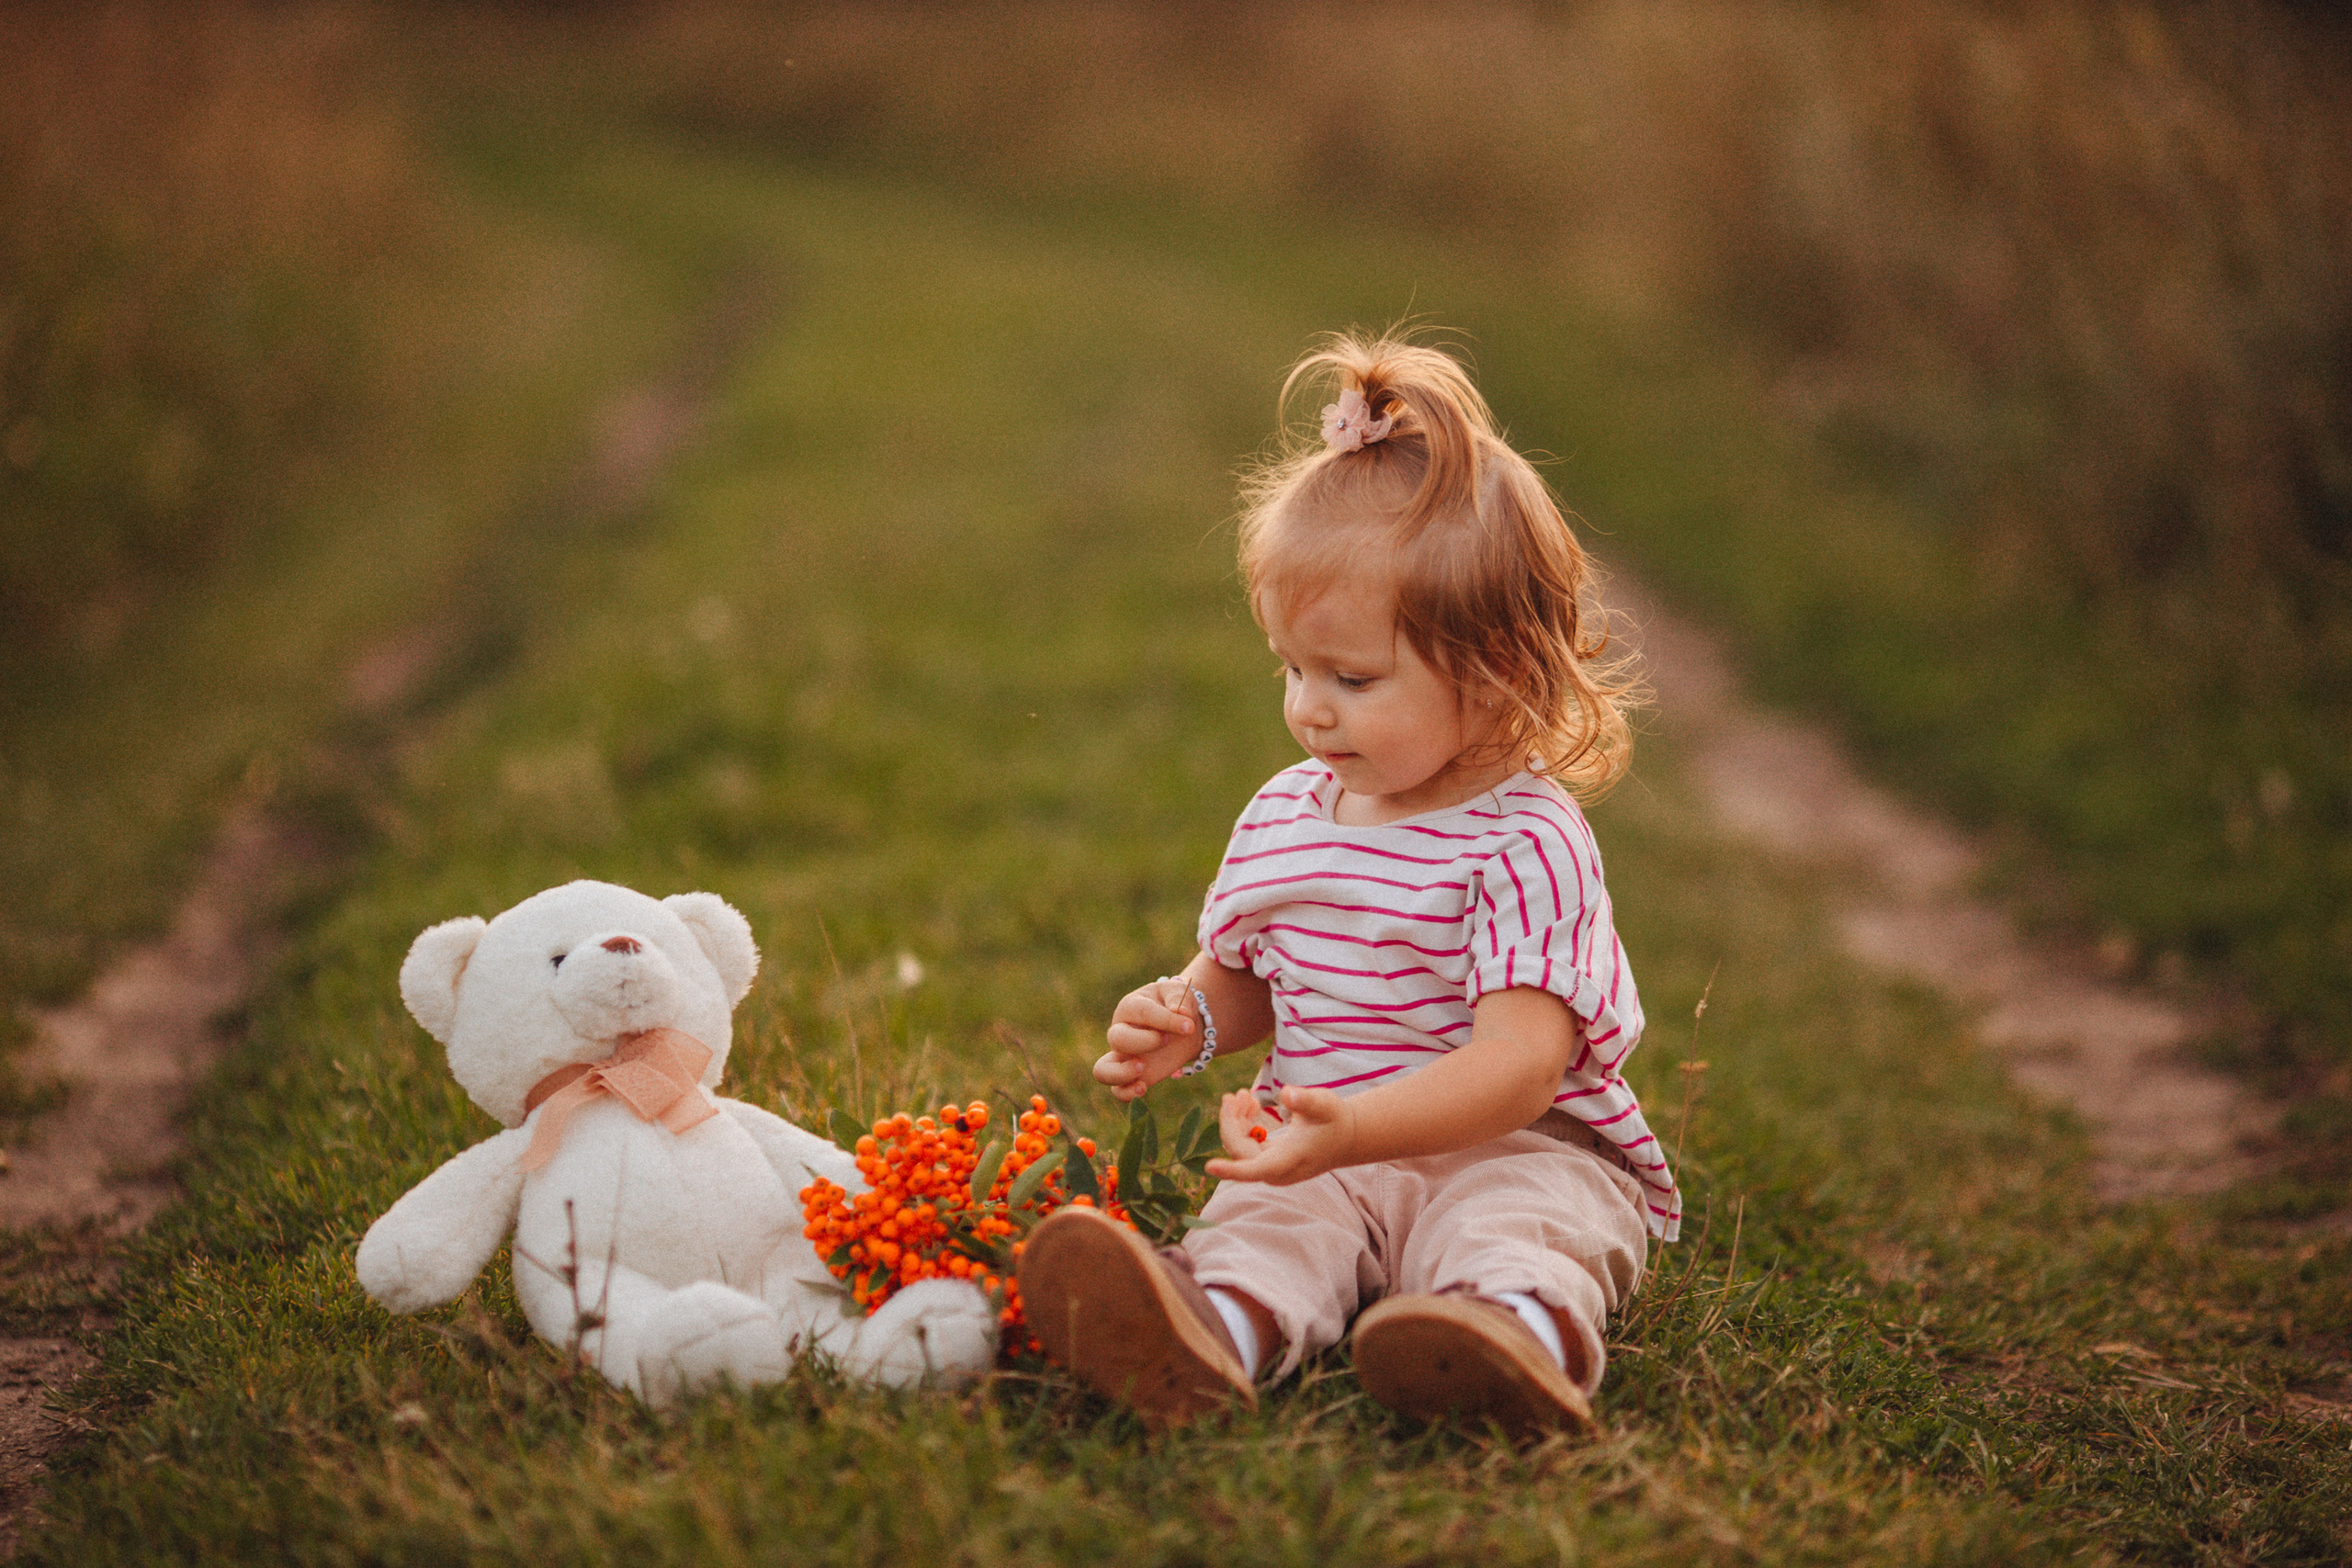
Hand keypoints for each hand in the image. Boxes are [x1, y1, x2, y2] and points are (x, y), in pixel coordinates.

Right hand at [1093, 976, 1202, 1102]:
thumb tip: (1183, 1014)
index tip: (1189, 1026)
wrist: (1183, 1025)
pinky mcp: (1133, 1076)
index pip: (1143, 1012)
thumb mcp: (1179, 993)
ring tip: (1142, 1068)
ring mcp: (1124, 1056)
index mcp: (1131, 1006)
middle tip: (1167, 1039)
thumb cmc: (1177, 1003)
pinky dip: (1127, 1093)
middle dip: (1144, 1041)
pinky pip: (1118, 1091)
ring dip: (1121, 1072)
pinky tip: (1144, 1088)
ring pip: (1102, 1070)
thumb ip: (1180, 999)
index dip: (1166, 1020)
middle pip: (1117, 1039)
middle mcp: (1121, 1031)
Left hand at [1204, 1087, 1352, 1184]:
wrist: (1346, 1135)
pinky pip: (1246, 1142)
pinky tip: (1250, 1104)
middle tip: (1233, 1095)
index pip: (1253, 1170)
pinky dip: (1244, 1123)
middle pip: (1239, 1151)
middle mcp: (1275, 1170)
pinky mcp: (1268, 1158)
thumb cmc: (1335, 1119)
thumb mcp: (1325, 1104)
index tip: (1209, 1167)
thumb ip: (1306, 1100)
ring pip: (1240, 1146)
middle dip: (1230, 1122)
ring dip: (1236, 1120)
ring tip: (1243, 1094)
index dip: (1231, 1170)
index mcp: (1286, 1162)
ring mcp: (1270, 1166)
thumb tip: (1286, 1093)